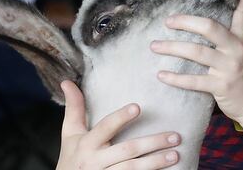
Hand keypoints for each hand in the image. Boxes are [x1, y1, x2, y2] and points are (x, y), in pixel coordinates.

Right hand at [56, 80, 181, 169]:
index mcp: (86, 143)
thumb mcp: (70, 135)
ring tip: (176, 154)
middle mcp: (95, 161)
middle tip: (175, 136)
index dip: (120, 118)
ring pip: (133, 169)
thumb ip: (74, 109)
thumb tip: (66, 81)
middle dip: (152, 143)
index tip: (137, 107)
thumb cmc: (71, 159)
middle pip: (127, 150)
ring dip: (156, 162)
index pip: (105, 128)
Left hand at [151, 0, 242, 120]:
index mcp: (242, 38)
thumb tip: (211, 24)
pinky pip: (194, 80)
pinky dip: (176, 78)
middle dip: (186, 22)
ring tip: (155, 46)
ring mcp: (229, 67)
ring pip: (196, 52)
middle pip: (209, 28)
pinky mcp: (221, 85)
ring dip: (172, 48)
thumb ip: (232, 37)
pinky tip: (162, 74)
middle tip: (168, 21)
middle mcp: (236, 49)